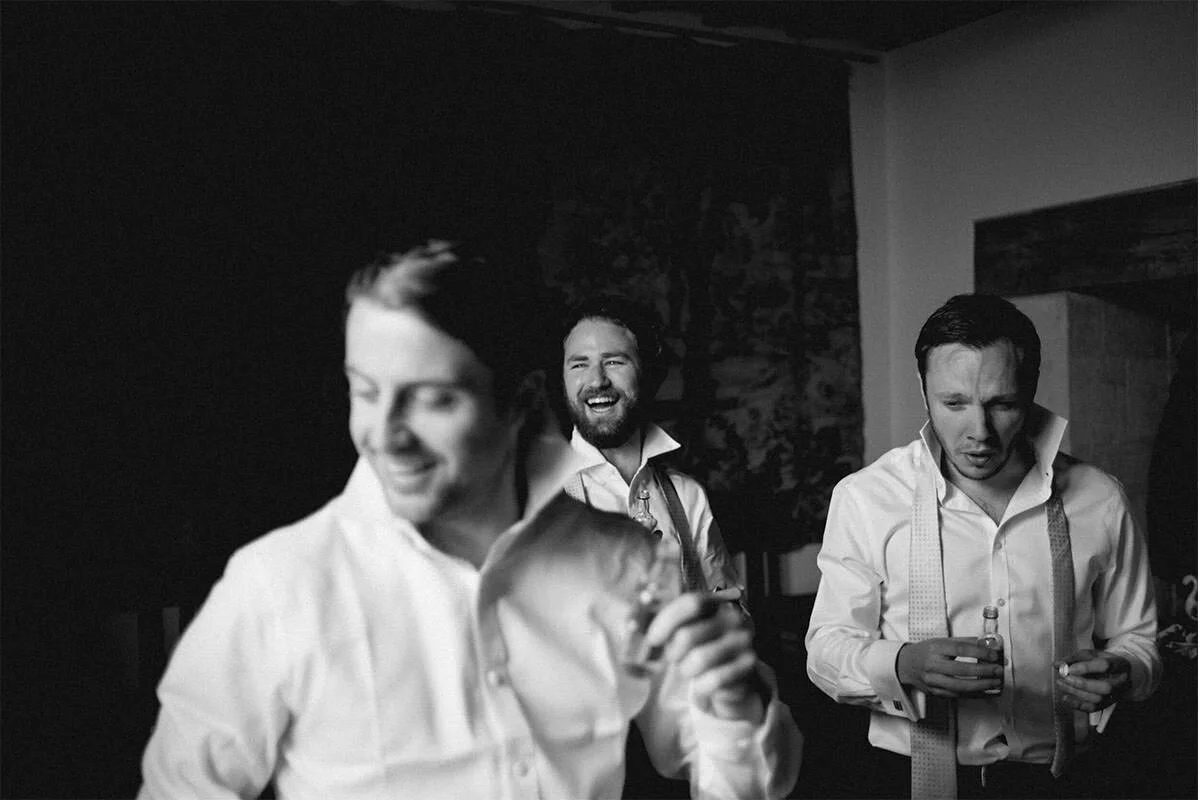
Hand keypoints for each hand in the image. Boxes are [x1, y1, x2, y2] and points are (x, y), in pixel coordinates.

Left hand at [645, 592, 765, 723]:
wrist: (733, 677)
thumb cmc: (703, 649)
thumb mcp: (686, 632)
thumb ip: (668, 627)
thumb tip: (646, 636)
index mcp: (716, 603)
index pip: (691, 602)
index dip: (667, 621)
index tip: (653, 639)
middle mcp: (733, 618)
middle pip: (688, 635)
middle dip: (674, 653)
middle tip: (676, 660)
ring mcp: (743, 641)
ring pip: (699, 659)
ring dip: (687, 671)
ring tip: (690, 671)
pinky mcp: (747, 666)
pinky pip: (714, 679)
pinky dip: (702, 687)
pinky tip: (703, 685)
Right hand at [896, 637, 1002, 697]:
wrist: (906, 665)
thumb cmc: (927, 651)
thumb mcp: (942, 641)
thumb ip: (965, 642)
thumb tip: (988, 644)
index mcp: (935, 648)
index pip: (960, 649)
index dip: (979, 652)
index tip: (994, 655)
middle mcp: (933, 665)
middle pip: (961, 670)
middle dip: (984, 671)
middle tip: (998, 670)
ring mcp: (933, 681)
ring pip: (960, 687)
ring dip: (982, 686)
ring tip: (996, 682)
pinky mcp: (936, 693)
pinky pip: (959, 696)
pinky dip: (975, 694)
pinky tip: (987, 691)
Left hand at [1055, 650, 1130, 712]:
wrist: (1123, 676)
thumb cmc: (1104, 662)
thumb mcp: (1092, 654)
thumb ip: (1074, 658)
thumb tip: (1057, 664)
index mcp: (1119, 665)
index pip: (1104, 666)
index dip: (1086, 667)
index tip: (1069, 668)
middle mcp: (1120, 682)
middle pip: (1104, 687)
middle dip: (1081, 683)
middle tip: (1064, 678)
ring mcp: (1115, 695)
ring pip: (1098, 698)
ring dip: (1076, 692)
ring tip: (1061, 684)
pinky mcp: (1107, 704)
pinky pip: (1093, 708)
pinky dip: (1077, 704)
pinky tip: (1066, 698)